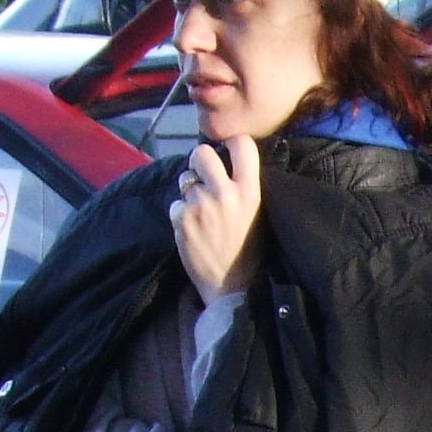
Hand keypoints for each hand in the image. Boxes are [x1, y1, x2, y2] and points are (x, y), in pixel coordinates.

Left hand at [170, 134, 261, 303]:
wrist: (232, 287)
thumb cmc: (248, 249)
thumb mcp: (256, 213)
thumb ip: (243, 185)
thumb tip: (225, 159)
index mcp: (249, 191)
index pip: (241, 144)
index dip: (231, 144)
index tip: (228, 153)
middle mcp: (224, 193)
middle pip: (201, 153)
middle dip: (200, 163)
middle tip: (204, 179)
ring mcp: (200, 205)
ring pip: (185, 180)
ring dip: (190, 193)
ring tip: (202, 214)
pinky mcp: (181, 218)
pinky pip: (175, 204)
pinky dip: (181, 215)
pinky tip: (193, 230)